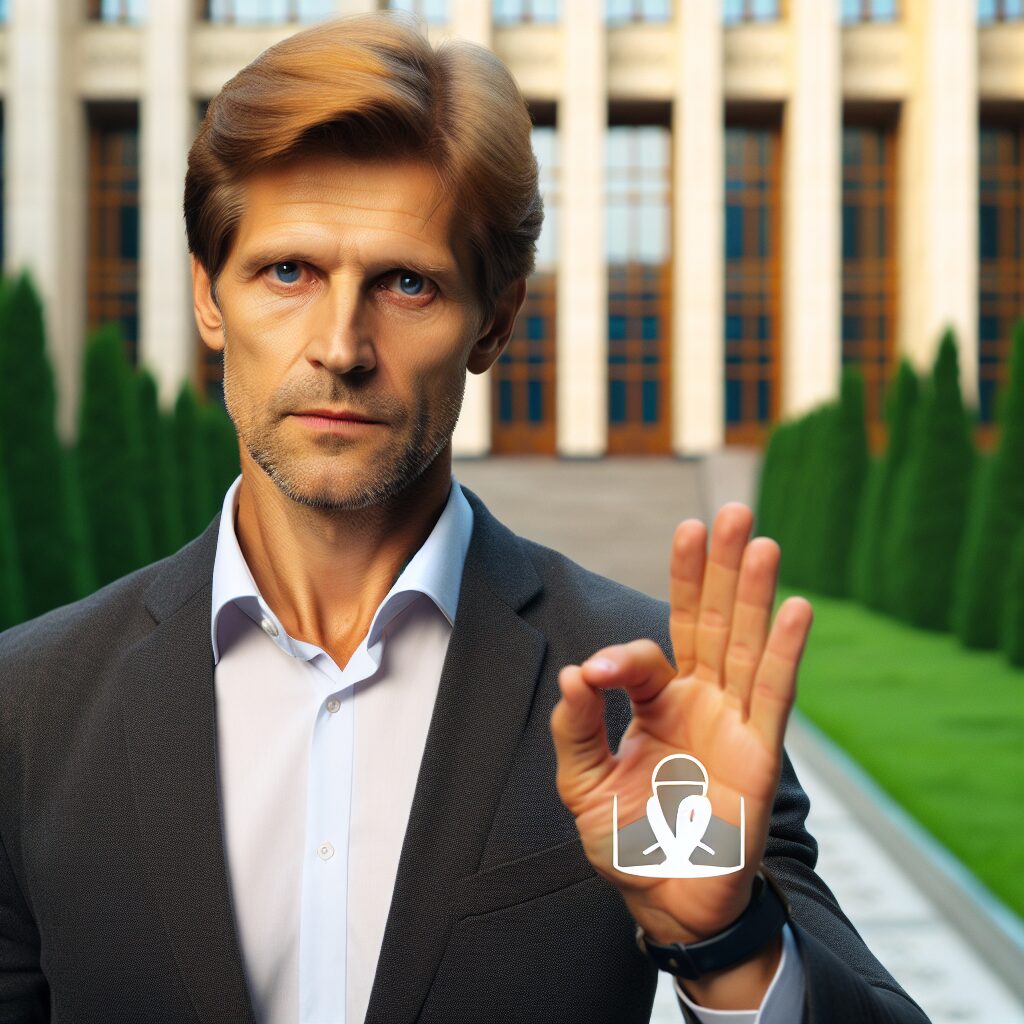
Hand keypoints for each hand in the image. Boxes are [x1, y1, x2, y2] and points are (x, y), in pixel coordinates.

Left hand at [550, 503, 812, 949]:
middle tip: (726, 512)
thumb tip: (574, 671)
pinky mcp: (761, 752)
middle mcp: (700, 699)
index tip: (597, 675)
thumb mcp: (583, 785)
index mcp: (658, 701)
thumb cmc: (628, 840)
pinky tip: (795, 607)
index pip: (644, 657)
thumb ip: (577, 728)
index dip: (622, 657)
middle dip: (716, 568)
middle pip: (710, 620)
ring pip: (744, 644)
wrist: (668, 900)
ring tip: (757, 539)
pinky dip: (784, 652)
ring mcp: (734, 720)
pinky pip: (775, 695)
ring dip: (752, 593)